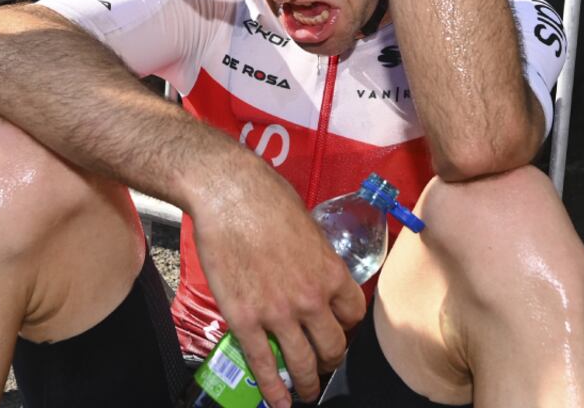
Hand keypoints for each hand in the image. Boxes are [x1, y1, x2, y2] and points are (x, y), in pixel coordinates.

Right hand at [188, 159, 365, 406]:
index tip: (338, 330)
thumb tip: (310, 268)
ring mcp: (278, 313)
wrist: (229, 195)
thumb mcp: (308, 227)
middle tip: (323, 365)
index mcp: (332, 273)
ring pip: (303, 363)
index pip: (354, 315)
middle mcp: (312, 300)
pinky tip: (279, 402)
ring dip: (307, 384)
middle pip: (333, 347)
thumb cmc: (267, 199)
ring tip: (306, 393)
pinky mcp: (245, 320)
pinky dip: (273, 389)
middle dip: (330, 361)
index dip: (347, 327)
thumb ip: (315, 257)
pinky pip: (264, 364)